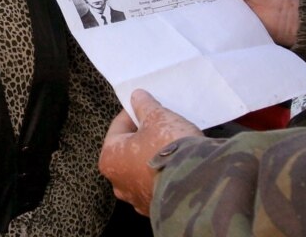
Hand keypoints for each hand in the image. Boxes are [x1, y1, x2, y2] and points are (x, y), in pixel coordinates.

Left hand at [99, 90, 201, 215]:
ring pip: (141, 170)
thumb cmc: (169, 147)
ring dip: (152, 158)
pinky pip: (156, 185)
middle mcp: (117, 182)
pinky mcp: (155, 209)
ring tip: (170, 145)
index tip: (146, 106)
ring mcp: (136, 198)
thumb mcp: (157, 118)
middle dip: (142, 137)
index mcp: (109, 158)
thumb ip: (144, 106)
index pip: (118, 127)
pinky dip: (162, 175)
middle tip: (159, 125)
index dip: (133, 113)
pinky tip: (175, 165)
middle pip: (128, 151)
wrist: (196, 184)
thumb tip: (136, 96)